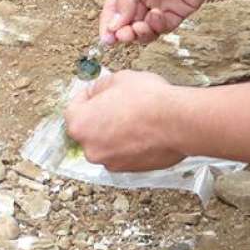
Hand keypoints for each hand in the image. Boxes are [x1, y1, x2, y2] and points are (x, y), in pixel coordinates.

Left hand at [63, 70, 185, 170]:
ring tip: (135, 116)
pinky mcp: (131, 170)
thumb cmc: (147, 99)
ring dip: (116, 132)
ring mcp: (111, 162)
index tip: (97, 92)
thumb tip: (98, 92)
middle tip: (118, 103)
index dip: (86, 97)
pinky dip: (130, 144)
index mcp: (81, 125)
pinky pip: (125, 154)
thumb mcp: (118, 78)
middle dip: (101, 117)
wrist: (177, 121)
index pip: (73, 109)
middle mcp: (91, 149)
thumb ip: (100, 87)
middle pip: (90, 130)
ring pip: (108, 144)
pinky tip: (145, 130)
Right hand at [101, 0, 235, 44]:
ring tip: (138, 29)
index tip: (106, 40)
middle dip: (124, 31)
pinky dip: (158, 26)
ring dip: (140, 33)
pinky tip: (156, 17)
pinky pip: (166, 25)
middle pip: (129, 21)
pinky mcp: (181, 7)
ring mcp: (163, 1)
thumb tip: (113, 26)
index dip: (108, 25)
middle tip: (123, 36)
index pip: (113, 7)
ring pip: (146, 28)